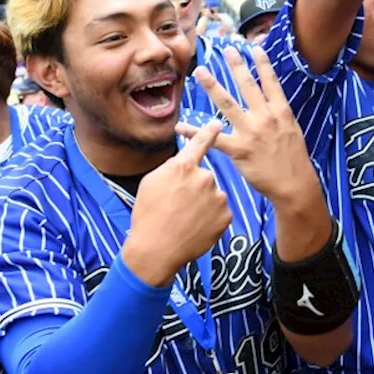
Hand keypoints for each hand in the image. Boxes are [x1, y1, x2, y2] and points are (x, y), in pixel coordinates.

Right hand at [121, 121, 228, 286]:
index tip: (218, 123)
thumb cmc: (148, 215)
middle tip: (178, 205)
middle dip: (195, 187)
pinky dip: (210, 218)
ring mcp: (217, 197)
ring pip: (212, 194)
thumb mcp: (151, 183)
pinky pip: (220, 211)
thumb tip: (183, 163)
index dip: (209, 131)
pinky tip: (196, 227)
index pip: (200, 143)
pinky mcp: (226, 215)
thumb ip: (172, 167)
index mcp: (183, 167)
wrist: (156, 250)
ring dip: (203, 203)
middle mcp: (204, 177)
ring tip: (185, 219)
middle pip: (204, 176)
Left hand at [176, 47, 317, 205]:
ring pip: (228, 104)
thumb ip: (278, 116)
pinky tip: (181, 126)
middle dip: (236, 65)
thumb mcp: (292, 131)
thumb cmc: (294, 159)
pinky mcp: (239, 150)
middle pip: (247, 86)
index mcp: (281, 112)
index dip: (263, 63)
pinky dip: (195, 132)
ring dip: (212, 86)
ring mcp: (251, 132)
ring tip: (200, 71)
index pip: (271, 82)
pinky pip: (213, 139)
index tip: (254, 47)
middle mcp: (266, 118)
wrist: (295, 184)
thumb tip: (270, 103)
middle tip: (226, 49)